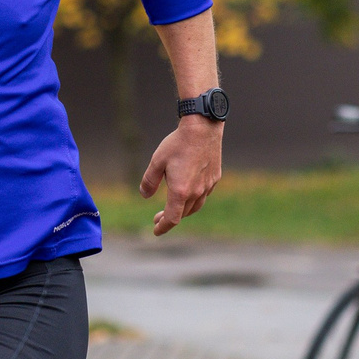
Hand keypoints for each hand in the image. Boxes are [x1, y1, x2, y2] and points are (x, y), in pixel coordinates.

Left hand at [138, 119, 223, 236]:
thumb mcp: (157, 162)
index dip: (162, 227)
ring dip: (183, 211)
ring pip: (195, 207)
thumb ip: (149, 181)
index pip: (172, 218)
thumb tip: (144, 195)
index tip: (155, 230)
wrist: (203, 128)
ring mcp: (208, 186)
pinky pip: (204, 195)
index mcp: (180, 191)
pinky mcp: (215, 178)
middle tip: (158, 218)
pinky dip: (194, 200)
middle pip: (183, 214)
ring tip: (174, 209)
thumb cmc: (178, 144)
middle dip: (169, 218)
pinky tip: (189, 193)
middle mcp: (196, 192)